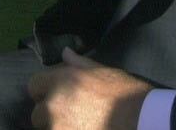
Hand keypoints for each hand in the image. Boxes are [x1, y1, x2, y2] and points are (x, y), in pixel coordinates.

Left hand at [27, 49, 150, 129]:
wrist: (142, 120)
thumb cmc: (125, 93)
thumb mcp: (103, 72)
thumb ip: (79, 64)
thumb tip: (65, 52)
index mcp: (62, 81)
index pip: (34, 85)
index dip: (44, 90)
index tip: (57, 94)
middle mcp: (54, 105)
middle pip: (38, 113)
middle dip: (50, 114)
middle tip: (70, 114)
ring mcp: (59, 127)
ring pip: (48, 129)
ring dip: (59, 127)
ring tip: (79, 124)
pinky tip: (85, 129)